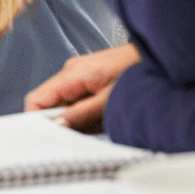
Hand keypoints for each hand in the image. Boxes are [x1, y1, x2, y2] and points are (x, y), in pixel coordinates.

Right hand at [23, 42, 141, 131]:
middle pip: (49, 104)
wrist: (159, 56)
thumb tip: (57, 126)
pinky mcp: (89, 80)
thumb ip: (81, 115)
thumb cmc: (139, 70)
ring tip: (98, 123)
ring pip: (64, 105)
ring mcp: (80, 75)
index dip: (35, 120)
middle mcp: (71, 72)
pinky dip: (85, 114)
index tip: (44, 137)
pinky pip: (77, 101)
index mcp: (71, 74)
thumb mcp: (109, 101)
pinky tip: (102, 117)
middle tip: (78, 135)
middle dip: (60, 123)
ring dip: (76, 119)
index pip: (36, 100)